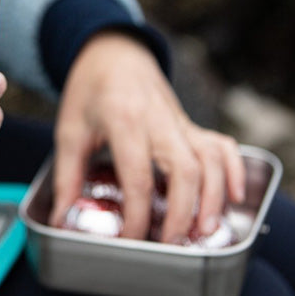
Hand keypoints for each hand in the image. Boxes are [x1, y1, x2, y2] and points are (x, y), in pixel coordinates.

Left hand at [50, 32, 244, 242]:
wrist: (112, 51)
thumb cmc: (89, 89)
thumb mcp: (69, 129)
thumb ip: (67, 176)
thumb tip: (60, 217)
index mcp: (123, 120)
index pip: (137, 177)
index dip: (137, 216)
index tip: (131, 240)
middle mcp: (157, 120)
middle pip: (184, 171)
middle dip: (182, 214)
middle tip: (172, 244)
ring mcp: (178, 120)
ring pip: (209, 160)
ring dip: (213, 198)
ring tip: (204, 231)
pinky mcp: (190, 123)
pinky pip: (221, 144)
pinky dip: (233, 170)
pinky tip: (234, 196)